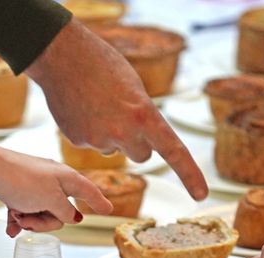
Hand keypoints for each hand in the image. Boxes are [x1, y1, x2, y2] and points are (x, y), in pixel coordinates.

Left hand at [0, 147, 110, 227]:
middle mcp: (52, 179)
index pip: (89, 192)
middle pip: (61, 211)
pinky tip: (10, 228)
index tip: (108, 210)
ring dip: (30, 221)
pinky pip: (24, 210)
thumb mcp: (51, 201)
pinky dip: (18, 220)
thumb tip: (73, 217)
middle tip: (29, 221)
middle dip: (46, 222)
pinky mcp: (17, 189)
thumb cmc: (21, 181)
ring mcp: (34, 185)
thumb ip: (65, 212)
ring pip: (42, 213)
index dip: (99, 202)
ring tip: (17, 217)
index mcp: (66, 178)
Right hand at [27, 21, 207, 200]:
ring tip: (97, 105)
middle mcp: (123, 132)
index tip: (201, 195)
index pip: (174, 152)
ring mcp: (98, 140)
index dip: (190, 175)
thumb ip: (143, 117)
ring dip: (111, 134)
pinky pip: (92, 144)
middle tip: (122, 113)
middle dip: (136, 142)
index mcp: (144, 115)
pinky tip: (82, 108)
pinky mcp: (78, 141)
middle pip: (142, 155)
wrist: (62, 55)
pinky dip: (89, 130)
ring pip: (115, 150)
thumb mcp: (134, 88)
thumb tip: (142, 142)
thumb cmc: (102, 64)